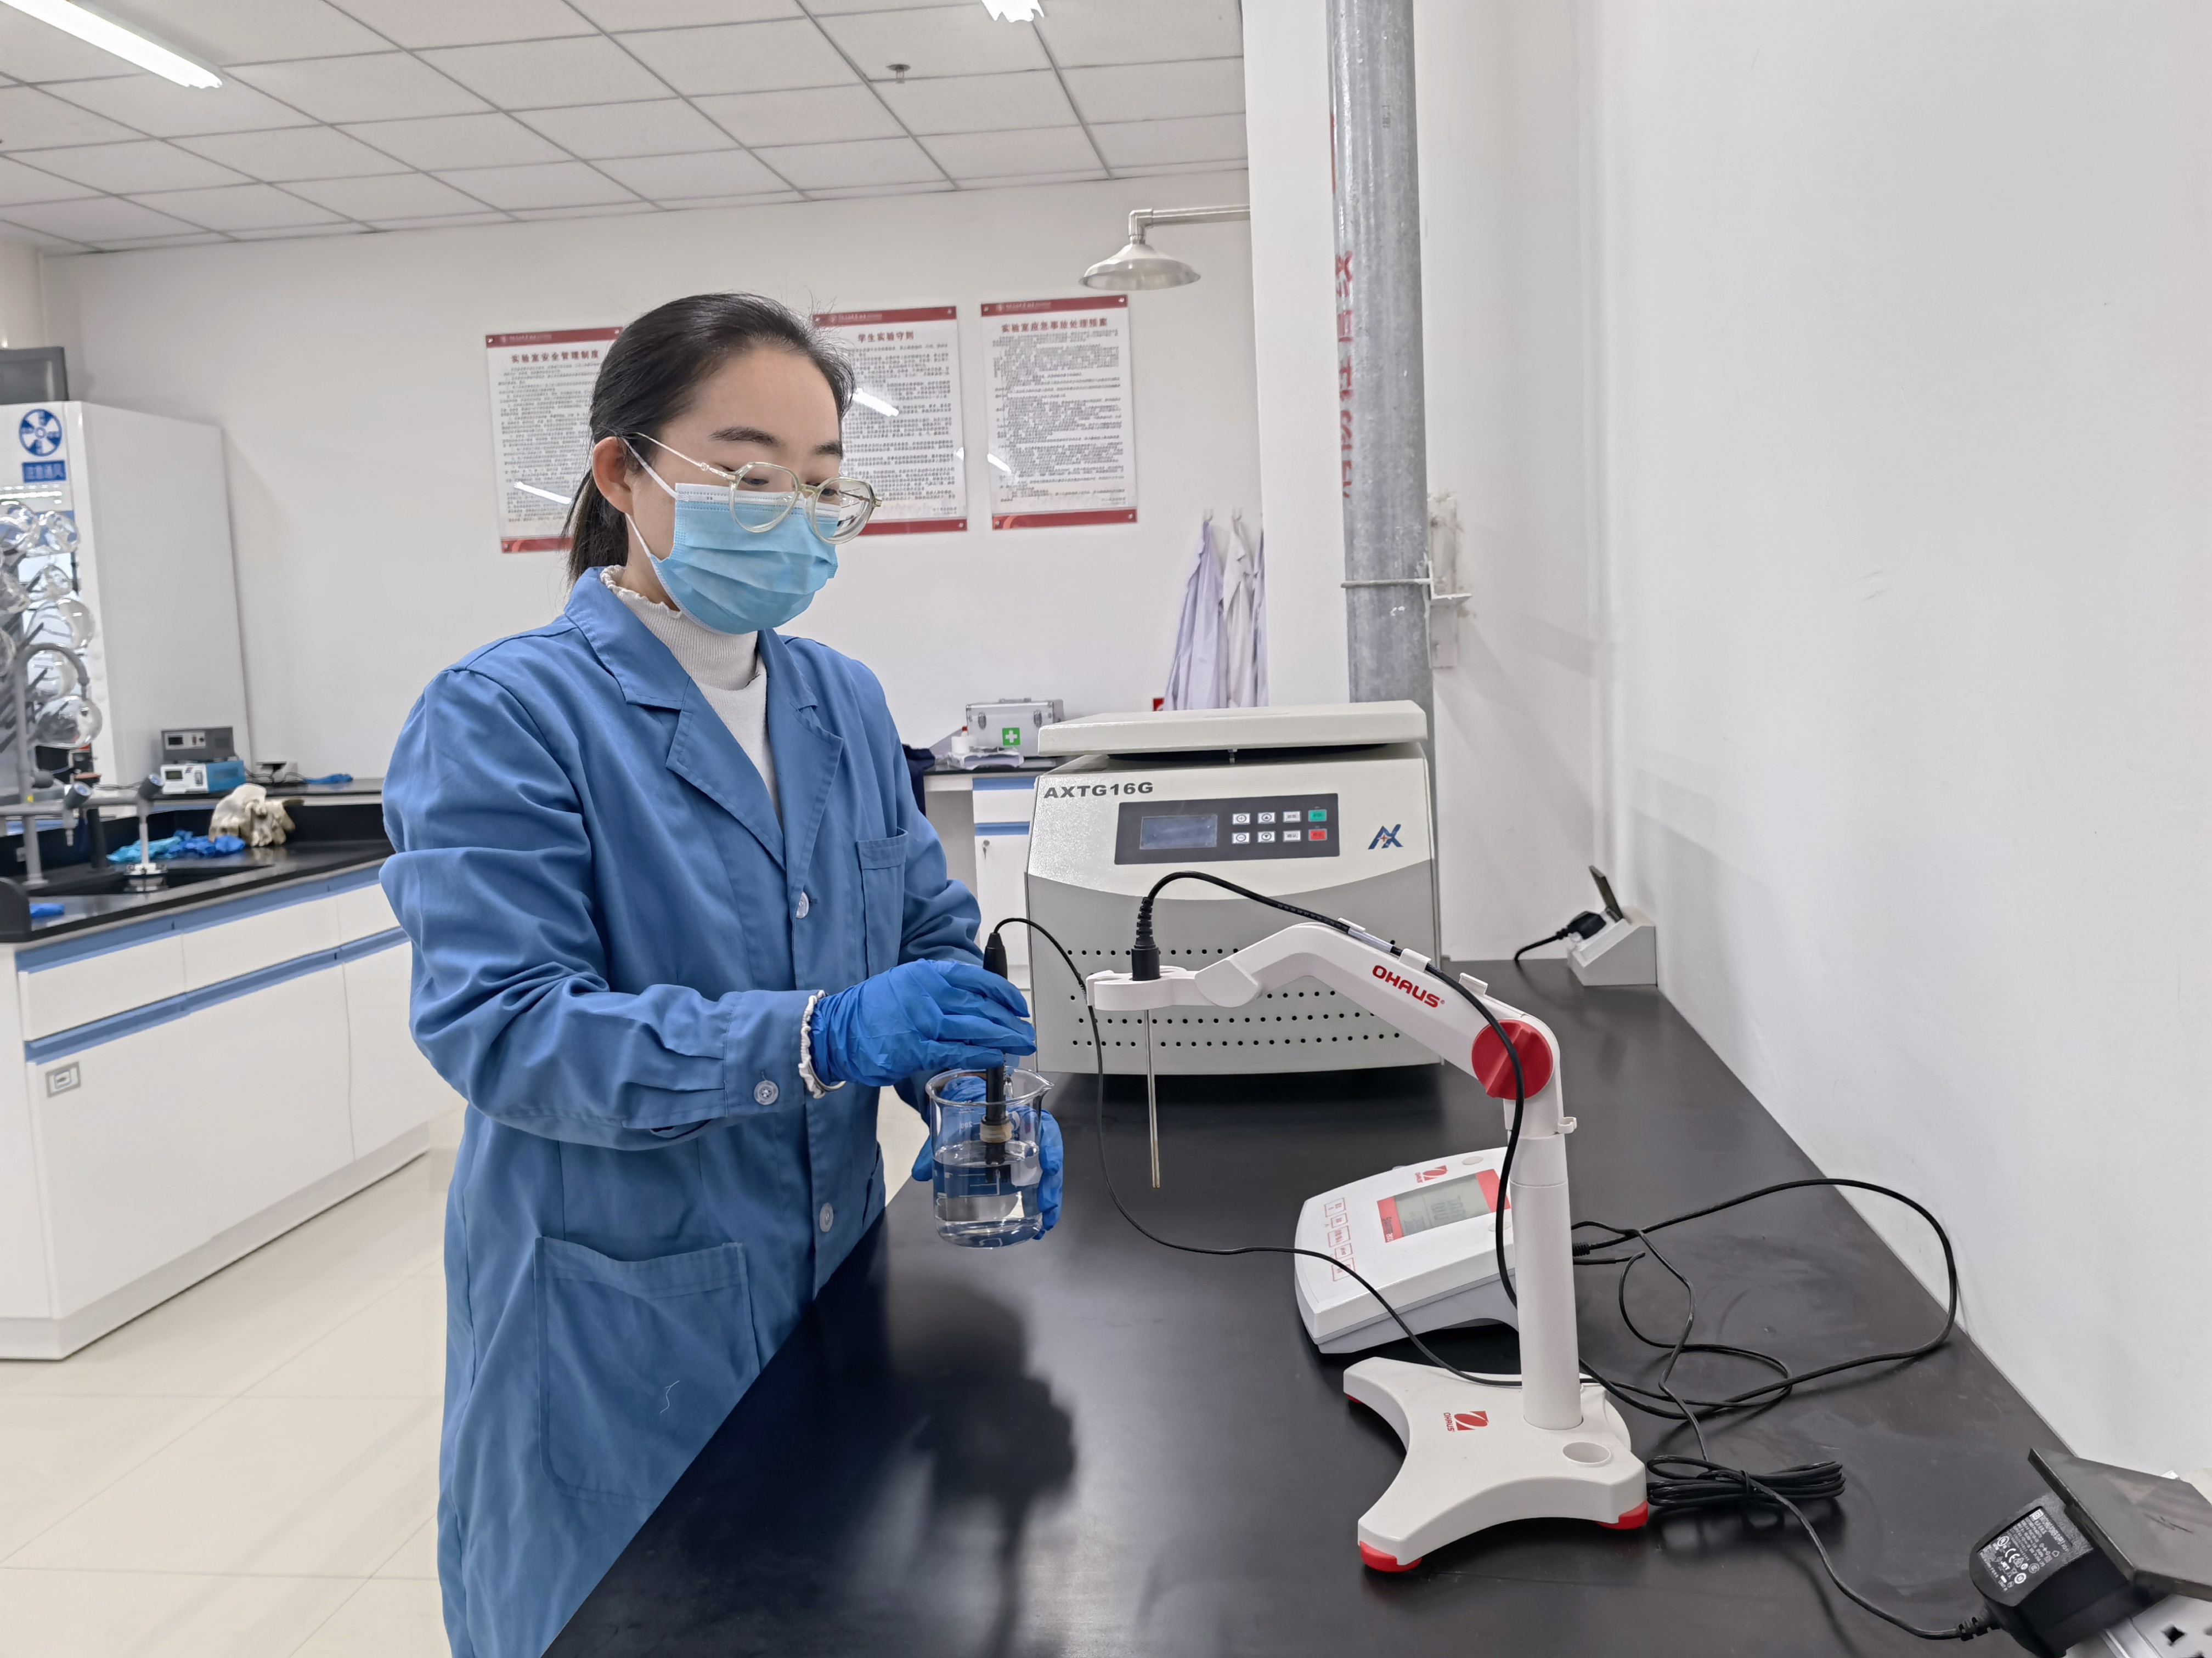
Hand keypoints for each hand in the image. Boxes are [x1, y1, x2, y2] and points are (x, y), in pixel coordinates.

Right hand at [812, 959, 1033, 1090]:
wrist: (838, 1030)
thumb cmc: (874, 1008)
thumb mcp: (908, 983)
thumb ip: (940, 988)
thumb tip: (977, 1000)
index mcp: (928, 973)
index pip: (977, 979)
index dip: (1004, 993)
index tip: (1019, 1006)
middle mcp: (928, 994)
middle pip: (982, 1007)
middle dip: (1010, 1022)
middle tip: (1027, 1032)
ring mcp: (923, 1022)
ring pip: (975, 1030)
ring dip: (1003, 1040)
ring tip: (1020, 1046)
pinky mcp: (917, 1049)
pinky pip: (957, 1053)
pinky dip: (981, 1057)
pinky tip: (996, 1059)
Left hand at [910, 1084, 1062, 1236]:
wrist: (965, 1107)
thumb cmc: (965, 1115)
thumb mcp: (949, 1127)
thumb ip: (933, 1148)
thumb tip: (920, 1174)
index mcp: (1018, 1117)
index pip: (1044, 1128)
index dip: (1050, 1148)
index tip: (1049, 1165)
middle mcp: (1030, 1135)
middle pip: (1050, 1158)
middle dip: (1052, 1185)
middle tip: (1046, 1208)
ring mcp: (1029, 1153)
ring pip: (1048, 1174)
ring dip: (1050, 1199)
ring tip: (1045, 1225)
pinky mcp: (1023, 1169)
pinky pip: (1038, 1184)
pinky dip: (1040, 1205)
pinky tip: (1038, 1224)